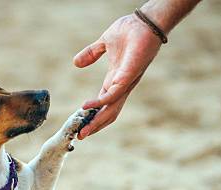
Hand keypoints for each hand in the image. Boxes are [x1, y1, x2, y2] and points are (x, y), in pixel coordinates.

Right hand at [74, 14, 162, 138]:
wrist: (144, 21)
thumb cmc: (129, 30)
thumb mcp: (104, 43)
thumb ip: (91, 53)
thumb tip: (76, 63)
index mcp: (114, 80)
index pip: (102, 104)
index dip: (92, 115)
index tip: (79, 124)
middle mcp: (120, 86)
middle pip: (108, 113)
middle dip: (94, 126)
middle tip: (80, 136)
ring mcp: (125, 83)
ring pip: (111, 110)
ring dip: (97, 122)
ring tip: (83, 131)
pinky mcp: (127, 77)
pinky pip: (112, 95)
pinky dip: (99, 104)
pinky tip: (86, 107)